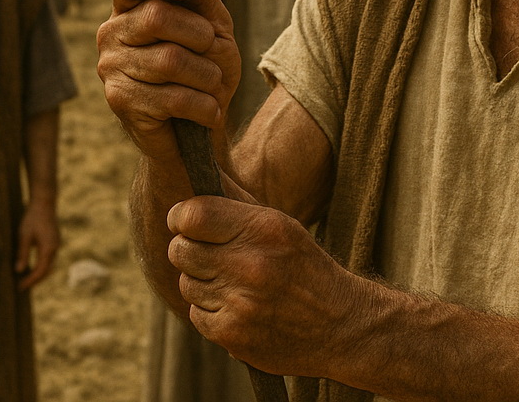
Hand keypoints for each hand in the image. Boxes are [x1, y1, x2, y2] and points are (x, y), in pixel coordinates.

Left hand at [16, 197, 59, 290]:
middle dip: (35, 280)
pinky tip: (33, 266)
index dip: (30, 281)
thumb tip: (19, 271)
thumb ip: (22, 254)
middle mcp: (55, 248)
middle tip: (22, 287)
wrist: (44, 202)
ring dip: (39, 273)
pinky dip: (42, 265)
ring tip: (26, 279)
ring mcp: (57, 244)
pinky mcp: (55, 240)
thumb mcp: (24, 236)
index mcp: (48, 248)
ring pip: (49, 265)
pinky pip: (50, 258)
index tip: (20, 288)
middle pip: (47, 270)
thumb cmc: (32, 218)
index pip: (40, 271)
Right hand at [97, 0, 240, 166]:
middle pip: (156, 16)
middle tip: (213, 49)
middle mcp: (113, 31)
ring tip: (213, 83)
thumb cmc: (206, 64)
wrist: (202, 127)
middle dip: (200, 35)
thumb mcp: (212, 21)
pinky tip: (209, 109)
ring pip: (169, 59)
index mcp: (131, 4)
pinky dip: (203, 103)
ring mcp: (111, 66)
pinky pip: (170, 96)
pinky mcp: (120, 101)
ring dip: (207, 73)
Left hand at [168, 195, 360, 376]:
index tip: (181, 220)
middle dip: (186, 248)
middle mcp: (250, 264)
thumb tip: (194, 183)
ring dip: (200, 281)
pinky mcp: (232, 335)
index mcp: (263, 228)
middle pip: (181, 250)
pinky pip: (195, 315)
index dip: (179, 217)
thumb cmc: (303, 265)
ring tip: (228, 280)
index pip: (194, 216)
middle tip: (205, 251)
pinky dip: (209, 310)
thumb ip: (235, 209)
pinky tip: (234, 305)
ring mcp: (240, 302)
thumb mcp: (280, 226)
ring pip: (186, 283)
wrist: (339, 323)